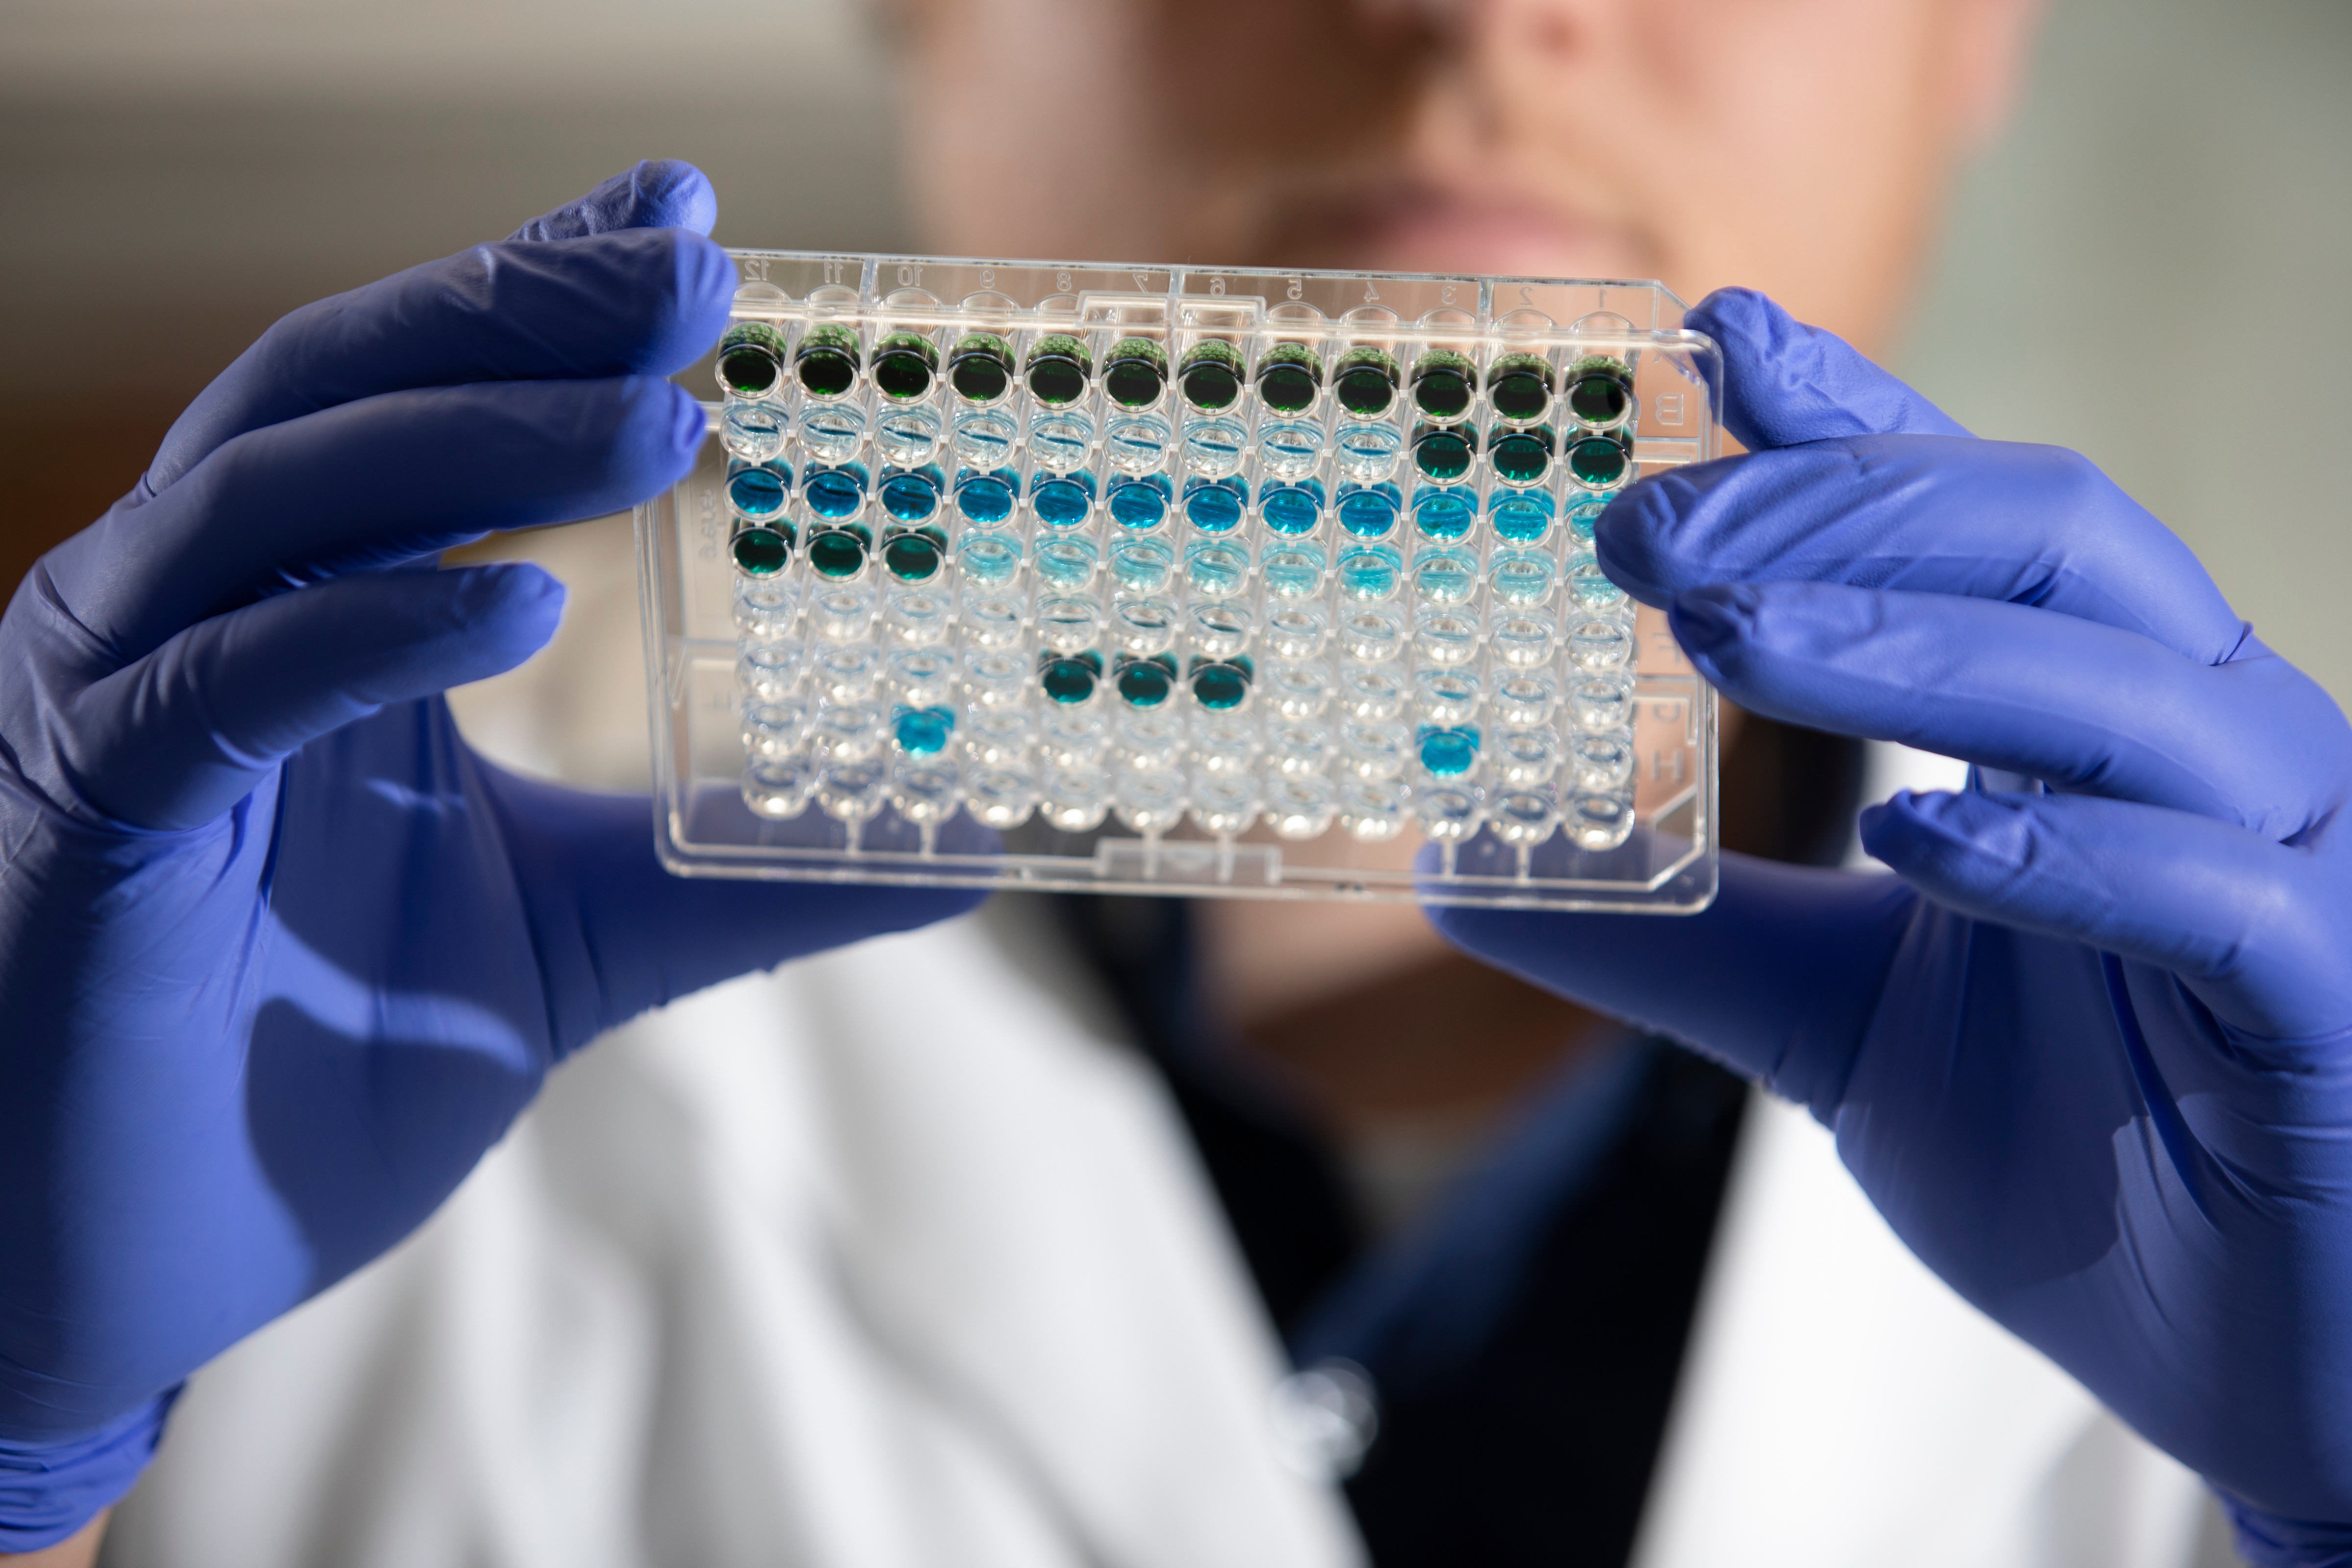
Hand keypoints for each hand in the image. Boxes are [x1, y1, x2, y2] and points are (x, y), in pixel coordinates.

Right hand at [0, 162, 979, 1550]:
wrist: (119, 1260)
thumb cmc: (304, 1067)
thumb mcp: (571, 940)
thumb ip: (742, 878)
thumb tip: (970, 841)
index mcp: (306, 620)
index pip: (417, 404)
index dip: (534, 298)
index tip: (686, 227)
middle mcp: (197, 619)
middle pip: (342, 397)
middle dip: (515, 318)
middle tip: (691, 263)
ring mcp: (120, 707)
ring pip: (275, 501)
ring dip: (466, 438)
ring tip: (658, 413)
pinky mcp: (87, 826)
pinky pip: (214, 689)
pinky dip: (367, 633)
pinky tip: (525, 602)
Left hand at [1432, 289, 2351, 1564]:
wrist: (2255, 1361)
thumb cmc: (2086, 1163)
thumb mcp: (1835, 1020)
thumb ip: (1677, 934)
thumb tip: (1464, 856)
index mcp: (2092, 729)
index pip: (1977, 520)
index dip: (1857, 420)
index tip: (1712, 342)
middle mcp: (2203, 750)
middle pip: (2051, 540)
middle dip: (1842, 509)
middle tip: (1644, 529)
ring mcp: (2288, 860)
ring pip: (2127, 681)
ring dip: (1917, 638)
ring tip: (1726, 631)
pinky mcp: (2332, 997)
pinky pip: (2218, 889)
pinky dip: (2064, 851)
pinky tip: (1916, 835)